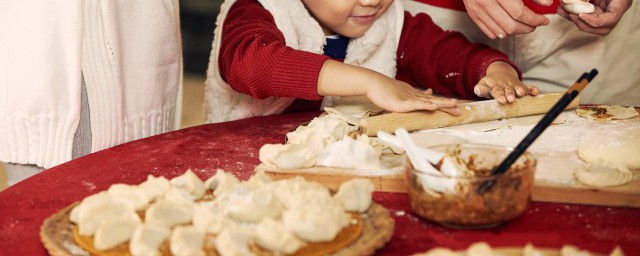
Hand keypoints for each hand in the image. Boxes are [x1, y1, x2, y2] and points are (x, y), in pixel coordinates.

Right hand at [317, 60, 460, 114]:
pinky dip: (426, 105)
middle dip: (447, 105)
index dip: (444, 104)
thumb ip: (415, 95)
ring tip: (454, 105)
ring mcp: (408, 99)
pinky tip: (434, 107)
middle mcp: (414, 96)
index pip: (432, 100)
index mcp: (414, 96)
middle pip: (434, 101)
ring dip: (441, 104)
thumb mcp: (402, 92)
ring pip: (428, 102)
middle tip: (460, 110)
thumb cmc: (384, 89)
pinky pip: (416, 104)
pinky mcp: (401, 103)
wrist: (373, 83)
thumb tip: (429, 92)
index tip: (456, 106)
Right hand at [463, 0, 550, 38]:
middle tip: (536, 24)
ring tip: (524, 26)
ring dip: (516, 32)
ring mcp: (477, 10)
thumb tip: (547, 4)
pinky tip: (509, 27)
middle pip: (510, 26)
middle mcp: (486, 2)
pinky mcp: (472, 14)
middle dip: (527, 28)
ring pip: (501, 32)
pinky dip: (502, 33)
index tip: (543, 20)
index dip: (535, 19)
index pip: (519, 13)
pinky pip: (489, 32)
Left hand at [474, 61, 538, 102]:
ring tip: (522, 93)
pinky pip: (528, 87)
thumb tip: (478, 90)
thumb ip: (480, 89)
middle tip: (511, 99)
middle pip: (508, 90)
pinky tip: (536, 92)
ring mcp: (514, 85)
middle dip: (510, 94)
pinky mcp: (521, 85)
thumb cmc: (491, 84)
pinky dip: (532, 89)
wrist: (500, 72)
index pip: (497, 91)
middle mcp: (506, 86)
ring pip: (518, 88)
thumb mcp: (483, 85)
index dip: (499, 95)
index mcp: (495, 86)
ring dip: (521, 90)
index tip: (502, 100)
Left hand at [557, 0, 631, 35]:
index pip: (611, 19)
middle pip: (601, 28)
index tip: (580, 15)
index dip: (594, 21)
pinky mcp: (597, 10)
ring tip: (562, 11)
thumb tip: (576, 1)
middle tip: (571, 15)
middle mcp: (614, 11)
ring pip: (591, 24)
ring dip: (575, 20)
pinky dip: (573, 13)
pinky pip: (585, 15)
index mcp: (621, 4)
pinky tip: (562, 9)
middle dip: (583, 24)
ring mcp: (605, 12)